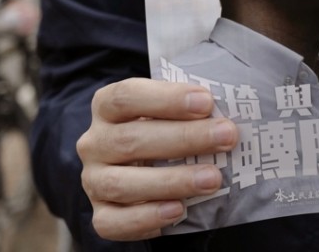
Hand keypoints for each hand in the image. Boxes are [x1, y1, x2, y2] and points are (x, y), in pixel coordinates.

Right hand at [77, 78, 238, 240]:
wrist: (142, 170)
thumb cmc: (162, 131)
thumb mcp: (169, 112)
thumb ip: (187, 110)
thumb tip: (225, 116)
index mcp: (106, 106)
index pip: (127, 96)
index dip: (166, 98)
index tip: (206, 102)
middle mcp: (94, 142)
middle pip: (131, 139)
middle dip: (184, 138)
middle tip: (225, 137)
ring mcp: (93, 180)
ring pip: (121, 183)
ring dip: (171, 181)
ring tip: (212, 179)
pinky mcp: (101, 214)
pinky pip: (113, 222)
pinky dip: (146, 217)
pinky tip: (178, 210)